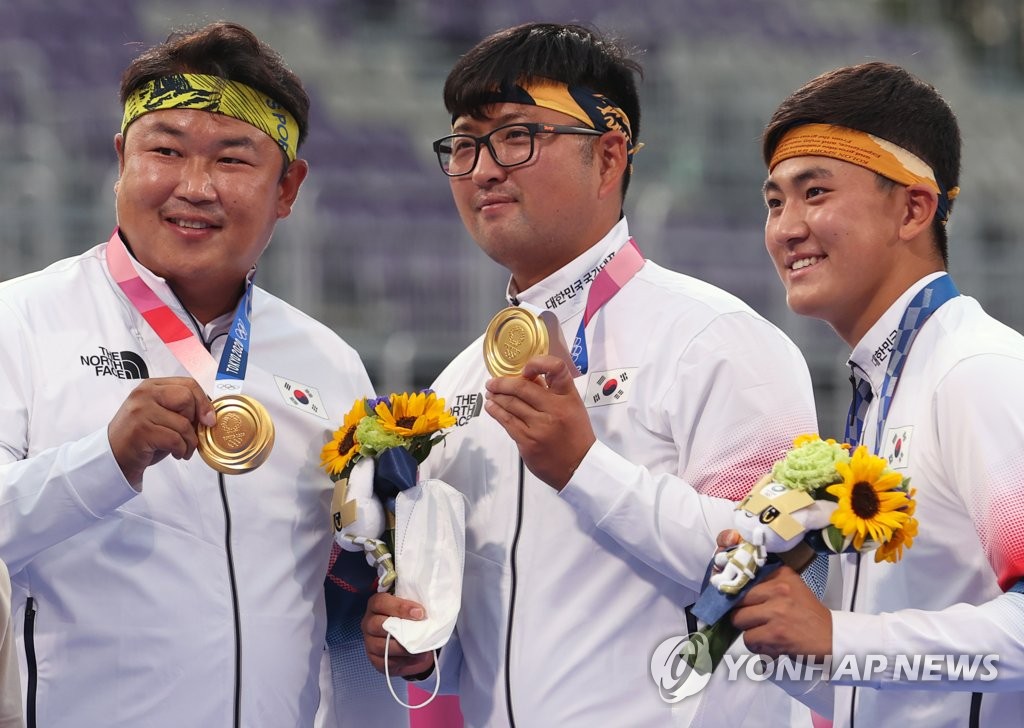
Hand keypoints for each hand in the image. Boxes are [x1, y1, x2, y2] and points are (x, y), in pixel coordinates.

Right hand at [107, 377, 215, 487]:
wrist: (114, 456)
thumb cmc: (143, 436)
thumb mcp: (161, 415)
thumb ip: (181, 408)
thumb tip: (210, 414)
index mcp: (151, 386)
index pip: (188, 384)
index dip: (204, 402)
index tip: (209, 418)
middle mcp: (144, 394)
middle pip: (187, 398)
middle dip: (195, 421)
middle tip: (190, 435)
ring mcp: (141, 411)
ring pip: (183, 423)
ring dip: (189, 442)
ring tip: (183, 449)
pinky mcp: (141, 431)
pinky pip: (175, 439)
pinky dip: (181, 450)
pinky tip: (175, 453)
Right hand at [361, 592, 433, 676]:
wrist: (407, 636)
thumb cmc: (409, 617)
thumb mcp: (411, 607)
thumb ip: (415, 607)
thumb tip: (428, 613)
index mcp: (376, 605)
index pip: (381, 602)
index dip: (400, 607)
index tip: (420, 613)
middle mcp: (368, 623)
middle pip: (376, 625)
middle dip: (402, 630)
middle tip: (422, 633)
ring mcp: (370, 642)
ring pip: (381, 646)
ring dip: (403, 649)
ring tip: (421, 649)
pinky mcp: (375, 659)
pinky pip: (386, 662)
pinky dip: (403, 661)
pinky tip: (416, 658)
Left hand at [484, 355, 595, 489]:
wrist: (580, 467)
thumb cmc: (576, 435)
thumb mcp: (572, 408)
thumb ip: (552, 392)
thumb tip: (527, 377)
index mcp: (568, 397)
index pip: (556, 368)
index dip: (538, 363)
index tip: (525, 369)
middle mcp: (555, 408)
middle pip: (522, 387)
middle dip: (502, 383)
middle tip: (492, 382)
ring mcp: (540, 426)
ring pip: (511, 404)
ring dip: (496, 396)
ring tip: (490, 393)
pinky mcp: (528, 442)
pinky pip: (507, 422)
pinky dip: (496, 411)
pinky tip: (492, 407)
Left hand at [730, 565, 831, 658]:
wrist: (833, 638)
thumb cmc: (809, 616)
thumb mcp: (792, 590)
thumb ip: (767, 586)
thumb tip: (735, 592)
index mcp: (782, 575)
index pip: (744, 581)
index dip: (740, 596)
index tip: (743, 603)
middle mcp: (779, 589)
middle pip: (738, 601)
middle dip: (743, 614)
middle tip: (757, 621)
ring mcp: (777, 611)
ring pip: (740, 620)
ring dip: (749, 631)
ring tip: (765, 633)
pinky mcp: (776, 633)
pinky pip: (749, 639)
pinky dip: (757, 646)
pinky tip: (770, 644)